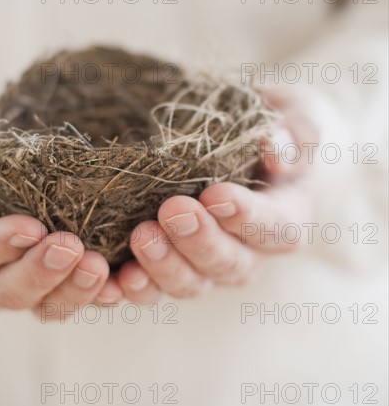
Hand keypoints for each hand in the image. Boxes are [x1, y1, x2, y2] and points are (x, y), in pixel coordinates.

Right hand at [0, 99, 115, 316]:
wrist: (2, 150)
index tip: (31, 228)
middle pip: (5, 293)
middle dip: (40, 273)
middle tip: (71, 246)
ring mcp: (22, 283)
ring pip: (44, 306)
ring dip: (73, 291)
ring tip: (99, 266)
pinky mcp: (59, 281)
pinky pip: (78, 299)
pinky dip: (100, 296)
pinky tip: (120, 283)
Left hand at [112, 87, 320, 302]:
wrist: (236, 150)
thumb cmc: (264, 132)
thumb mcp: (293, 117)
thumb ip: (295, 132)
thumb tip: (277, 151)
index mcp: (284, 218)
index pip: (274, 227)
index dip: (247, 217)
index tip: (216, 195)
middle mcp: (246, 252)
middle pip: (228, 264)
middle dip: (198, 242)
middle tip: (172, 212)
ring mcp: (205, 265)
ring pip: (189, 283)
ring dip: (163, 267)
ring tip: (141, 238)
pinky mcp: (169, 267)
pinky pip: (151, 288)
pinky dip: (130, 287)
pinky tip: (109, 276)